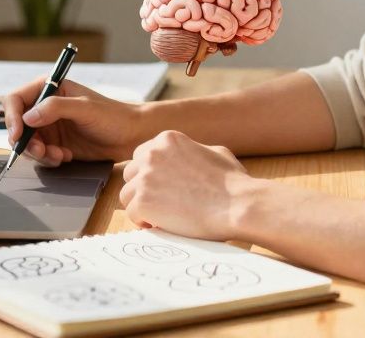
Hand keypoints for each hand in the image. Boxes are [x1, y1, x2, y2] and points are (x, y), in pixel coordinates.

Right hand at [2, 77, 146, 165]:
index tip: (18, 133)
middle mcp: (46, 107)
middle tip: (41, 151)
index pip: (16, 99)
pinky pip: (40, 155)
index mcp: (50, 89)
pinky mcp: (56, 144)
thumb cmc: (113, 116)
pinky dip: (49, 159)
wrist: (131, 137)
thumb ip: (55, 108)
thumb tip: (28, 117)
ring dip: (39, 152)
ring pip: (27, 142)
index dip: (12, 116)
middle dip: (26, 140)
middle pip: (18, 124)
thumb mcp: (85, 108)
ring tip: (59, 155)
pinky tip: (66, 156)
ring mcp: (50, 127)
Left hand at [119, 130, 259, 240]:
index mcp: (167, 139)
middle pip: (131, 174)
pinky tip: (161, 225)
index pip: (142, 156)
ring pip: (127, 194)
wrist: (237, 205)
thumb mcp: (216, 153)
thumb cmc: (233, 183)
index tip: (162, 188)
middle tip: (161, 204)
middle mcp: (152, 154)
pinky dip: (144, 222)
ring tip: (161, 217)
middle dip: (143, 189)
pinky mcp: (143, 201)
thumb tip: (189, 157)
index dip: (151, 174)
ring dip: (141, 206)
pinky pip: (131, 214)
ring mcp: (146, 177)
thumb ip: (193, 151)